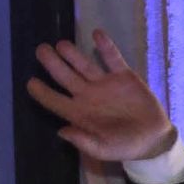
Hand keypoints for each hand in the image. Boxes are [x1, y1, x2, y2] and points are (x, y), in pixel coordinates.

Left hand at [27, 30, 177, 166]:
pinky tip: (96, 33)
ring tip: (61, 44)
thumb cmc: (124, 146)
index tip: (30, 82)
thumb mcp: (103, 149)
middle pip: (65, 77)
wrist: (153, 139)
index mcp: (79, 114)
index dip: (42, 93)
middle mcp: (88, 96)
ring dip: (72, 54)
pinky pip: (113, 58)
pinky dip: (105, 46)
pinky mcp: (124, 76)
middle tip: (40, 50)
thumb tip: (62, 131)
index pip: (55, 101)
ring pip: (84, 65)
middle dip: (52, 63)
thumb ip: (84, 141)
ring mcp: (104, 84)